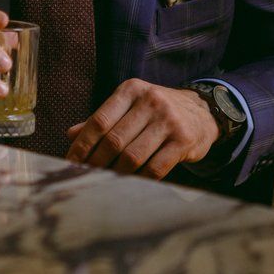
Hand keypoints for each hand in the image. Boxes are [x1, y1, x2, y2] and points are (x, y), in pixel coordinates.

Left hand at [65, 80, 219, 178]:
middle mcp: (150, 101)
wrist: (202, 112)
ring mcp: (169, 120)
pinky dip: (139, 179)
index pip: (99, 121)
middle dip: (96, 163)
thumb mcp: (130, 106)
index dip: (83, 145)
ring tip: (105, 182)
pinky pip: (155, 168)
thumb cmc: (157, 111)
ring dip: (116, 173)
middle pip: (114, 140)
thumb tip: (71, 135)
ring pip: (133, 156)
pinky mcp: (184, 139)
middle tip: (85, 177)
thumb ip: (103, 119)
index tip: (71, 162)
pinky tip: (130, 184)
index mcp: (131, 90)